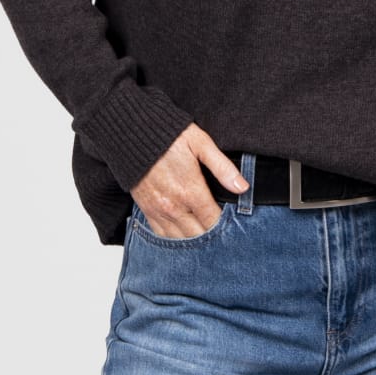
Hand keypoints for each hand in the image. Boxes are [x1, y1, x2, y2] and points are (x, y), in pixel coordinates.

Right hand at [131, 124, 248, 236]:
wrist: (132, 134)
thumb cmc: (169, 136)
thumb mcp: (201, 144)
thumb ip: (223, 167)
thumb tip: (243, 188)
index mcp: (191, 191)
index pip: (214, 222)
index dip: (227, 226)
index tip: (235, 224)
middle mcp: (174, 207)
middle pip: (200, 236)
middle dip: (213, 236)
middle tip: (225, 233)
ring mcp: (158, 211)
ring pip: (181, 240)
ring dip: (195, 240)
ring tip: (207, 236)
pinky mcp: (147, 210)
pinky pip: (162, 236)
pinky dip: (176, 239)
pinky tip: (186, 234)